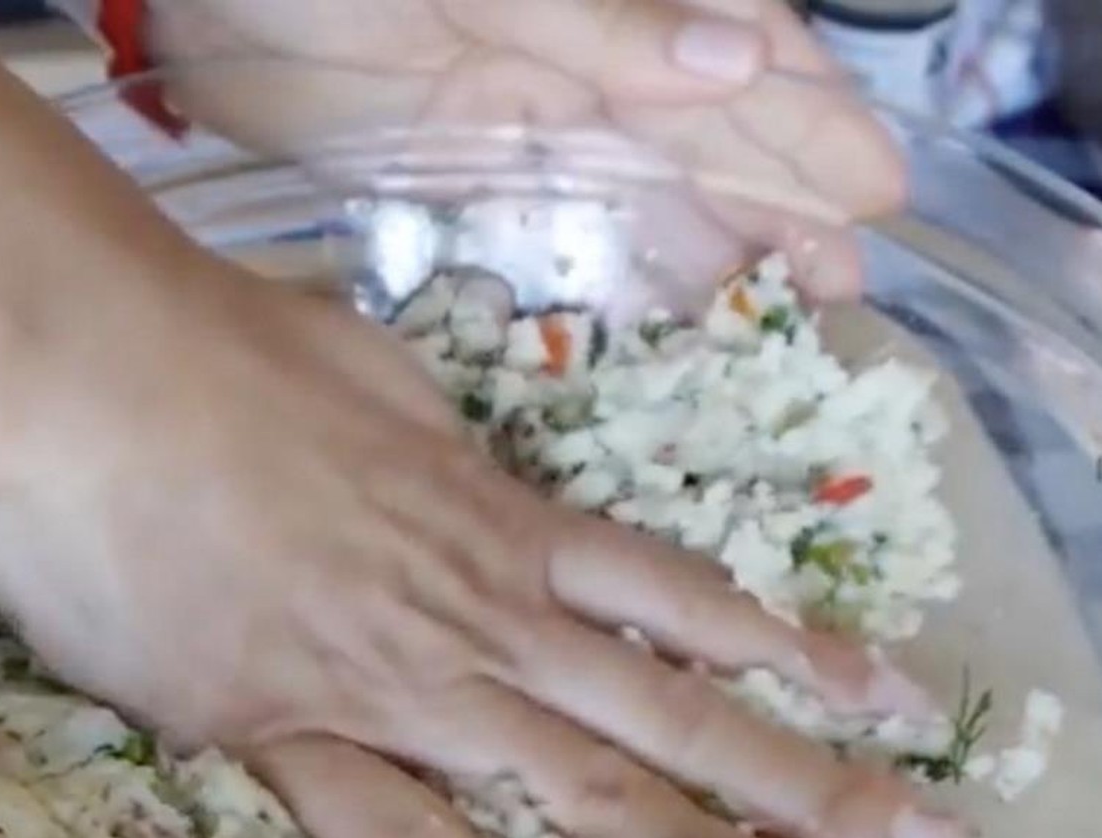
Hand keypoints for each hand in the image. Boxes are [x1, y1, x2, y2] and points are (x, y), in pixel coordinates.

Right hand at [0, 252, 972, 837]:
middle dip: (797, 789)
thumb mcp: (363, 363)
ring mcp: (391, 673)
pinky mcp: (282, 727)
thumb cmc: (213, 341)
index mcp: (492, 511)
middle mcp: (474, 605)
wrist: (83, 367)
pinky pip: (406, 834)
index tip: (880, 699)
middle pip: (669, 708)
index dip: (785, 647)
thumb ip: (428, 429)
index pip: (673, 595)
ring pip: (580, 780)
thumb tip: (453, 451)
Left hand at [136, 0, 903, 298]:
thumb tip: (734, 66)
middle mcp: (580, 57)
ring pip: (644, 184)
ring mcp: (524, 116)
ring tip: (781, 308)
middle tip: (846, 281)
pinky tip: (662, 304)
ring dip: (712, 244)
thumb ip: (606, 16)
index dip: (808, 124)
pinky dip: (611, 261)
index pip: (737, 54)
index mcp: (605, 4)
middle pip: (703, 134)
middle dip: (780, 201)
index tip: (873, 195)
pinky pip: (559, 220)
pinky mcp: (463, 168)